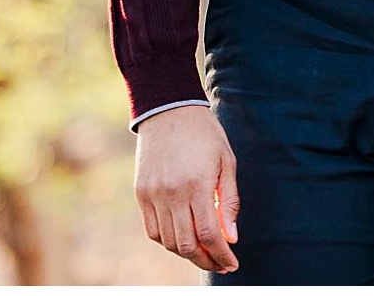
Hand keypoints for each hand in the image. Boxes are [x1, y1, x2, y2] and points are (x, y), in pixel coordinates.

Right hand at [134, 105, 239, 273]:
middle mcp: (172, 193)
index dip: (222, 255)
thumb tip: (232, 237)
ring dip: (187, 253)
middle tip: (220, 264)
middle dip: (206, 261)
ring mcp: (153, 195)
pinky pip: (152, 230)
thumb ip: (229, 201)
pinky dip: (167, 241)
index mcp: (197, 184)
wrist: (168, 109)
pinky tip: (182, 238)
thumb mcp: (227, 161)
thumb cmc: (204, 133)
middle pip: (186, 244)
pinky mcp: (141, 193)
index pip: (209, 234)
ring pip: (168, 241)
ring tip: (204, 252)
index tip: (232, 264)